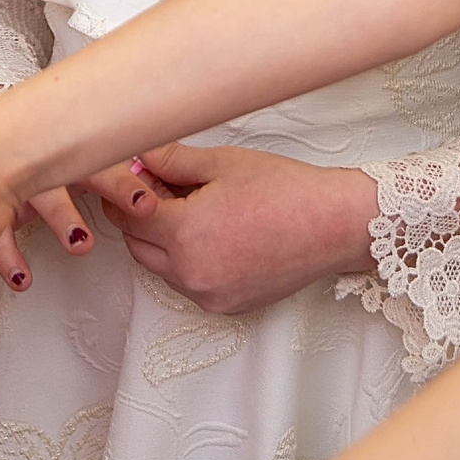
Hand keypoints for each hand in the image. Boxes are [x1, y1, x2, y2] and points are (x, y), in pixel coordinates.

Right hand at [0, 161, 150, 291]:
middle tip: (141, 206)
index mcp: (73, 152)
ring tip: (83, 244)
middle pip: (85, 167)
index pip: (109, 161)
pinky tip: (23, 279)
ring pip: (44, 194)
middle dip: (115, 185)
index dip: (130, 180)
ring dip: (65, 218)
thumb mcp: (72, 164)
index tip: (151, 201)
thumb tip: (152, 188)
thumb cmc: (33, 163)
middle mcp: (47, 162)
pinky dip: (9, 258)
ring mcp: (18, 182)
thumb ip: (112, 176)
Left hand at [117, 143, 377, 314]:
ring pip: (161, 268)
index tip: (137, 175)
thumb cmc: (284, 190)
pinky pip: (189, 284)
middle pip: (137, 245)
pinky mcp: (226, 306)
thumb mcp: (221, 164)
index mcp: (184, 233)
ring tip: (196, 210)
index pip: (126, 215)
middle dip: (140, 218)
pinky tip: (216, 235)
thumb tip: (137, 153)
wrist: (333, 225)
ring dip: (163, 242)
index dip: (127, 192)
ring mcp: (208, 295)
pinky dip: (189, 262)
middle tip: (165, 188)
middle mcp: (190, 273)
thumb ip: (170, 160)